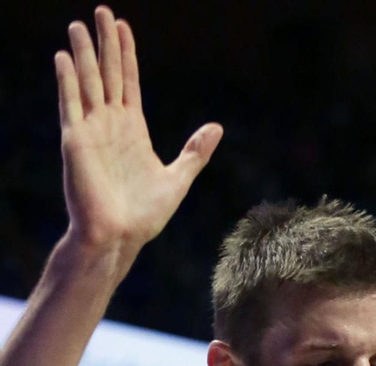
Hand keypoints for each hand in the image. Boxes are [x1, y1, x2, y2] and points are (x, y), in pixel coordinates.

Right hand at [57, 11, 220, 269]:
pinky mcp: (76, 142)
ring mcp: (91, 131)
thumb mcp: (177, 180)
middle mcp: (109, 124)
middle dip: (104, 42)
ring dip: (83, 53)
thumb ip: (194, 153)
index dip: (125, 53)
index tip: (122, 25)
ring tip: (78, 25)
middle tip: (101, 9)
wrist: (120, 238)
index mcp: (132, 129)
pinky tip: (64, 58)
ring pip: (87, 83)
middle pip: (106, 73)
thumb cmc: (145, 216)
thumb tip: (217, 127)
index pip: (127, 81)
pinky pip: (70, 105)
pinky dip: (67, 82)